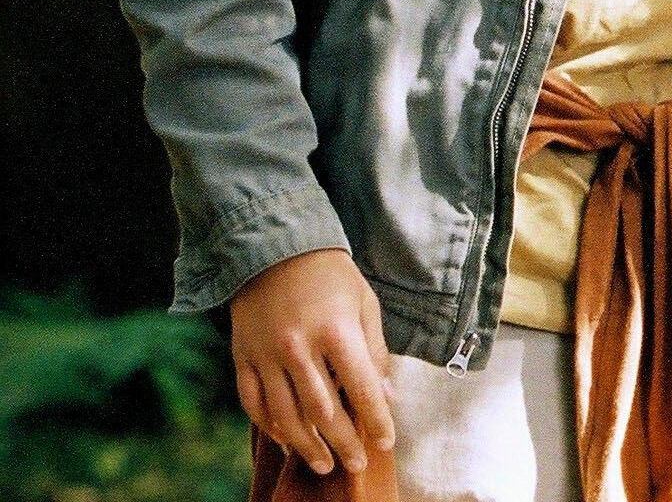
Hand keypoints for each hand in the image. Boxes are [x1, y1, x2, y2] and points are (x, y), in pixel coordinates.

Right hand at [229, 248, 394, 475]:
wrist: (273, 249)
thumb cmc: (330, 277)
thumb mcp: (364, 304)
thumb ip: (374, 351)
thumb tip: (386, 396)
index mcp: (335, 331)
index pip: (361, 388)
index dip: (375, 419)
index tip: (386, 442)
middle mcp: (298, 347)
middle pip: (323, 411)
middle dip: (344, 443)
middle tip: (357, 465)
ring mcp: (265, 355)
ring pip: (286, 416)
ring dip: (307, 446)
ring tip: (324, 465)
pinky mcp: (242, 358)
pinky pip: (254, 403)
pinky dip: (270, 428)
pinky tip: (287, 442)